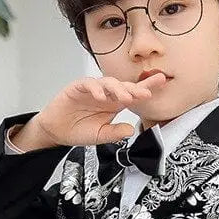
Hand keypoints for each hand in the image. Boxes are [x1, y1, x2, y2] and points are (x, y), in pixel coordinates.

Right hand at [33, 72, 167, 146]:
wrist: (56, 131)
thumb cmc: (78, 130)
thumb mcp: (100, 136)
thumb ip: (115, 134)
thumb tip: (131, 130)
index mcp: (114, 104)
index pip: (133, 94)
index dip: (146, 87)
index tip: (162, 83)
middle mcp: (105, 94)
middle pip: (123, 86)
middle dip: (135, 88)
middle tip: (146, 93)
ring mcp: (92, 89)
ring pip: (108, 82)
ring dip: (118, 88)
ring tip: (125, 97)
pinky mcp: (77, 88)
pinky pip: (88, 84)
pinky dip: (95, 89)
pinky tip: (101, 97)